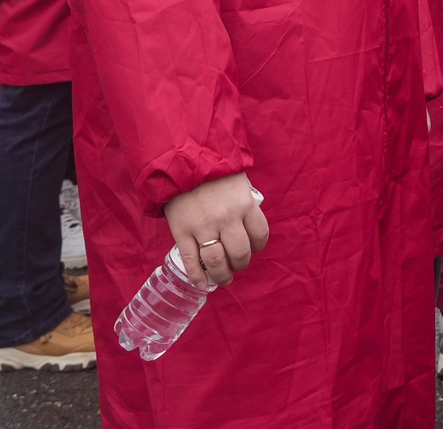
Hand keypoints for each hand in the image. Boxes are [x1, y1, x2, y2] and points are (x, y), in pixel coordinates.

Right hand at [163, 172, 267, 287]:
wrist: (181, 160)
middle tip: (237, 264)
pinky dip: (197, 277)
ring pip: (217, 262)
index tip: (253, 247)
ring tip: (223, 278)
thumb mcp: (237, 182)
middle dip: (240, 263)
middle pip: (240, 253)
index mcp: (244, 204)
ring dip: (222, 275)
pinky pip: (191, 261)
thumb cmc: (212, 169)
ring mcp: (203, 227)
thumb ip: (244, 203)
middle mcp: (227, 218)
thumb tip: (246, 224)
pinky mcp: (182, 233)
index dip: (258, 246)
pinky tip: (202, 283)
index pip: (260, 235)